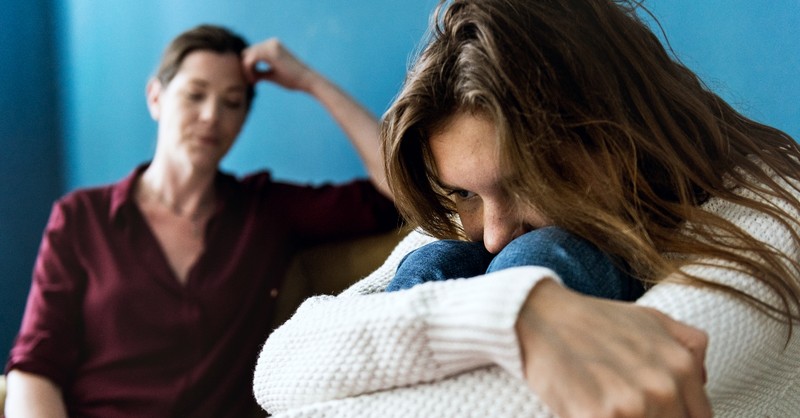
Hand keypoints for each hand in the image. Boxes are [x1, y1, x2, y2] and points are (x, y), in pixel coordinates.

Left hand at [241, 38, 317, 90]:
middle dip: (245, 68)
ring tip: (254, 82)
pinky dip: (249, 71)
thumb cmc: (292, 80)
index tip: (253, 81)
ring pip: (247, 56)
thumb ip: (259, 72)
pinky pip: (250, 59)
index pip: (251, 53)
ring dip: (246, 70)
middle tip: (252, 82)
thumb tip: (245, 74)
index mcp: (272, 45)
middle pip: (246, 53)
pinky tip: (255, 81)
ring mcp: (271, 45)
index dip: (248, 67)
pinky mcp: (271, 52)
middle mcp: (271, 42)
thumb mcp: (272, 74)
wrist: (307, 80)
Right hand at [516, 280, 711, 417]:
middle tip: (625, 406)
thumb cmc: (593, 319)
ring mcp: (631, 406)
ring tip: (607, 407)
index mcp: (681, 366)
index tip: (656, 413)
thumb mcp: (651, 319)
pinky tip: (587, 409)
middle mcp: (663, 388)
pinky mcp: (597, 417)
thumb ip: (689, 345)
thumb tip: (703, 380)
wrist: (541, 316)